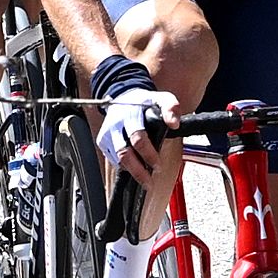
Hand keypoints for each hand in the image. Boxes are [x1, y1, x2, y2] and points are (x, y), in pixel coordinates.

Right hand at [92, 60, 178, 179]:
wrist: (123, 96)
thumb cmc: (144, 101)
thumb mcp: (161, 99)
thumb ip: (171, 108)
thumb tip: (174, 124)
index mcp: (130, 114)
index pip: (138, 138)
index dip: (148, 154)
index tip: (158, 165)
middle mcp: (116, 125)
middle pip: (124, 153)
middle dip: (138, 170)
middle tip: (149, 181)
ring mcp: (107, 134)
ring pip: (117, 159)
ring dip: (132, 172)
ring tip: (145, 181)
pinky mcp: (102, 141)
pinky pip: (112, 159)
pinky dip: (124, 167)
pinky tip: (135, 171)